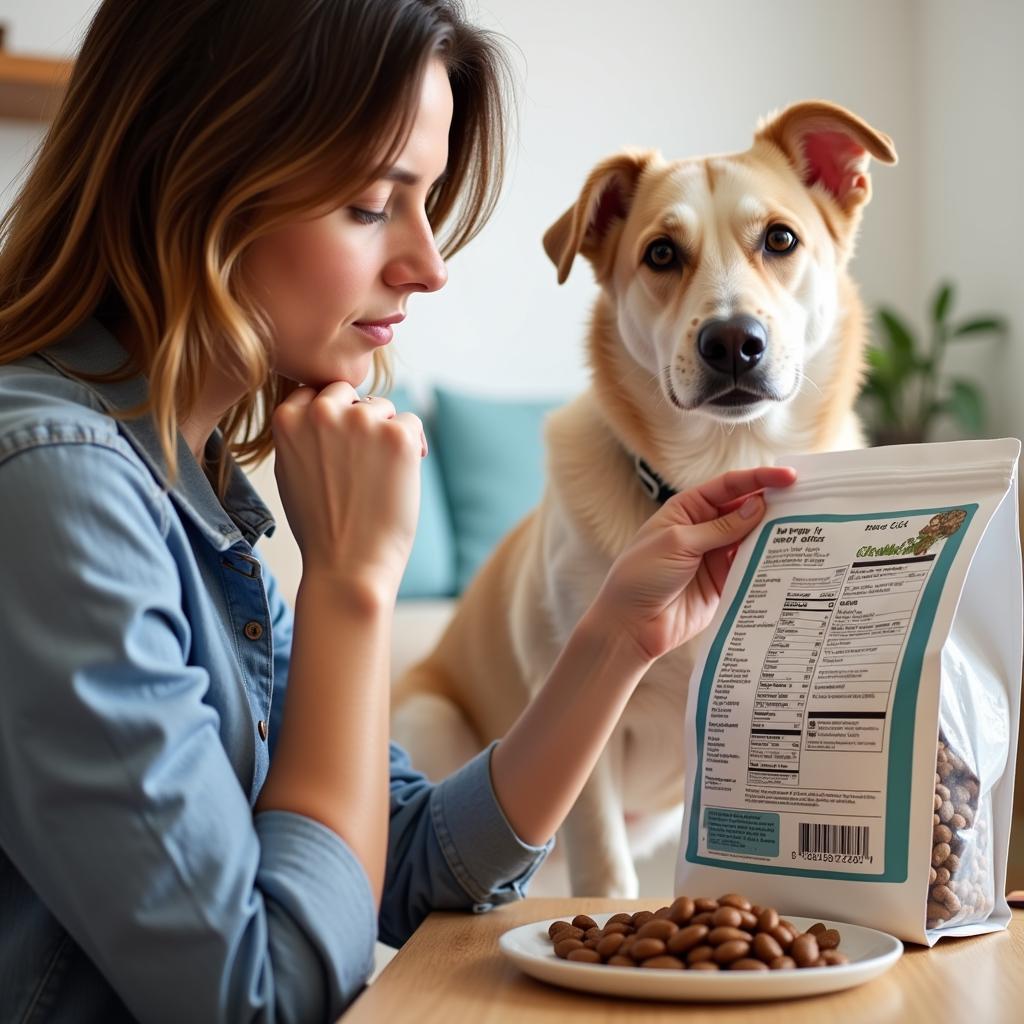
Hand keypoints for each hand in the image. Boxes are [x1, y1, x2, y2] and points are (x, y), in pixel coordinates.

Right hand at [271, 384, 426, 596]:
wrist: (347, 565)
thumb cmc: (320, 526)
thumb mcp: (289, 470)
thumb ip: (301, 432)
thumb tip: (323, 405)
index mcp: (288, 418)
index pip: (317, 393)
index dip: (333, 419)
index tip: (338, 449)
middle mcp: (323, 412)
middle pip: (350, 394)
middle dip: (360, 419)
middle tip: (363, 463)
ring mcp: (362, 421)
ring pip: (383, 408)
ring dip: (386, 434)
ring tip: (378, 476)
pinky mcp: (398, 436)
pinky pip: (412, 423)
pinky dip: (412, 447)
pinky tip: (402, 475)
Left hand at [591, 466, 796, 662]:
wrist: (630, 624)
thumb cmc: (641, 576)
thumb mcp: (679, 543)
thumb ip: (720, 528)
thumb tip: (759, 507)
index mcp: (687, 509)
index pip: (728, 487)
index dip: (759, 479)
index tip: (789, 478)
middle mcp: (703, 529)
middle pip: (745, 511)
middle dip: (773, 506)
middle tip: (808, 503)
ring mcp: (715, 557)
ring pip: (752, 540)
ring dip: (775, 537)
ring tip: (806, 532)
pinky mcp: (723, 583)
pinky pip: (751, 569)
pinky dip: (768, 565)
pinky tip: (789, 561)